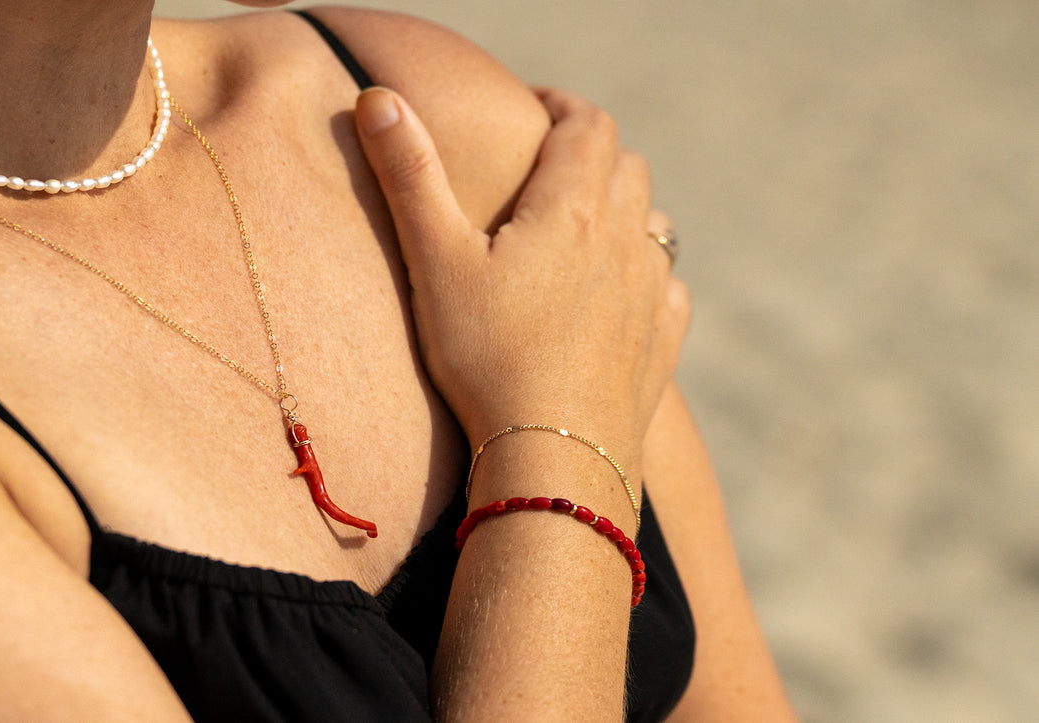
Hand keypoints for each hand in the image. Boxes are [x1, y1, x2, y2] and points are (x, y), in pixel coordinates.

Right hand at [354, 87, 688, 467]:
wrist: (553, 460)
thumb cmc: (486, 359)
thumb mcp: (435, 261)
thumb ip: (410, 174)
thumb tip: (378, 97)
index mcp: (572, 208)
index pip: (586, 124)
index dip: (560, 107)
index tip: (530, 110)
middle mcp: (624, 239)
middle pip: (625, 165)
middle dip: (589, 153)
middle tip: (545, 166)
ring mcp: (652, 292)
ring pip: (653, 222)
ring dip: (621, 209)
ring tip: (578, 227)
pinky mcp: (663, 342)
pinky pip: (668, 285)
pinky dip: (645, 272)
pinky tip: (616, 293)